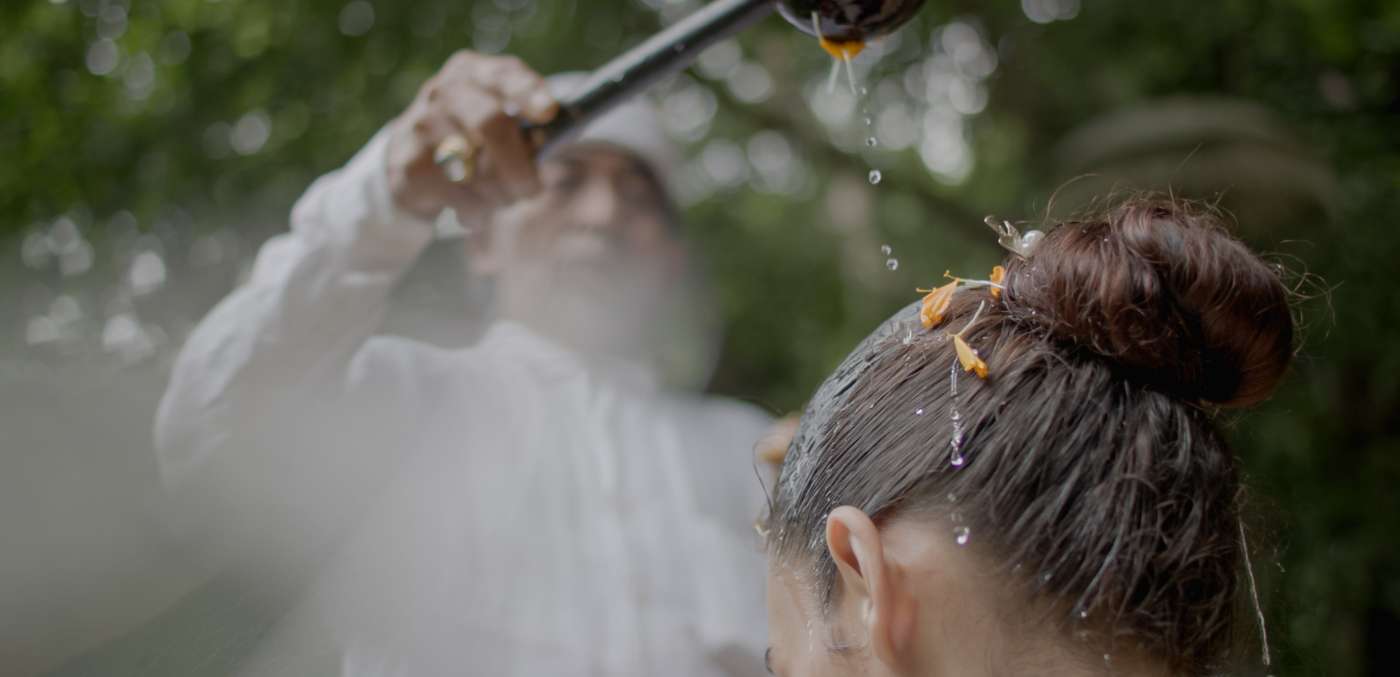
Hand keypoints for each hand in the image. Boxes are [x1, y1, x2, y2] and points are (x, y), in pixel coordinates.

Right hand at [385, 51, 558, 220]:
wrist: (408, 155)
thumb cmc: (471, 137)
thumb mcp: (498, 116)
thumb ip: (525, 125)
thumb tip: (539, 146)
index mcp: (474, 71)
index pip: (505, 74)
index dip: (528, 92)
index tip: (548, 112)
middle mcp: (446, 91)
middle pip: (493, 123)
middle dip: (520, 166)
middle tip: (530, 190)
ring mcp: (423, 126)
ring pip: (479, 169)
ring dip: (500, 195)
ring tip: (498, 198)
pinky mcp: (411, 164)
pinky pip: (460, 196)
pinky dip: (478, 211)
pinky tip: (473, 208)